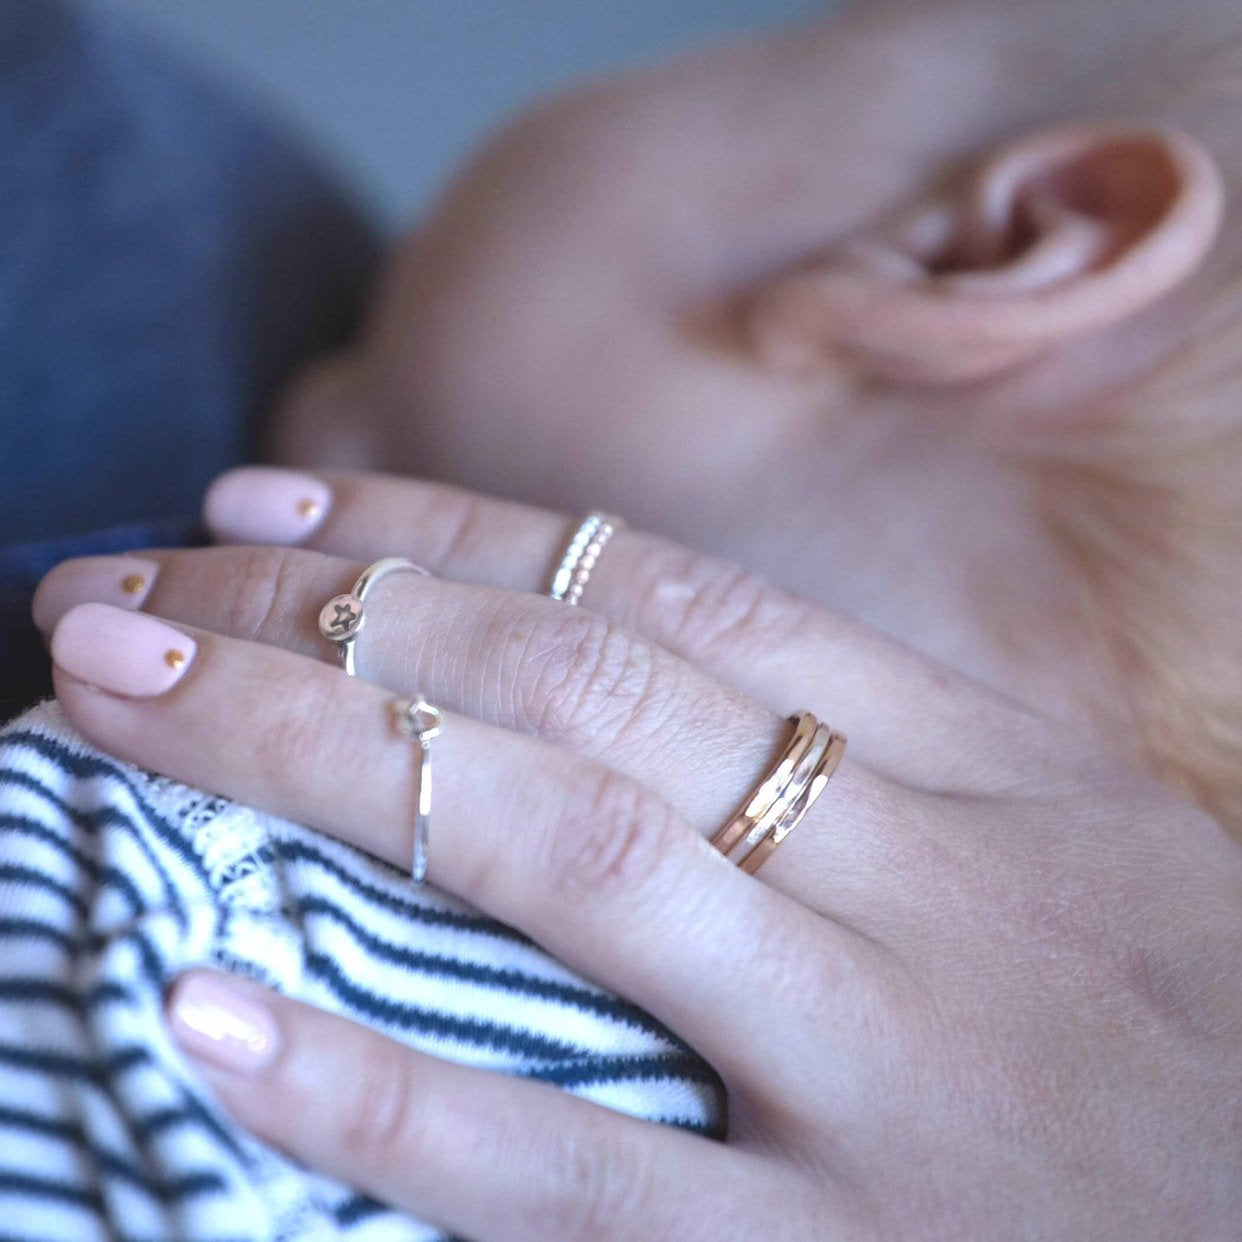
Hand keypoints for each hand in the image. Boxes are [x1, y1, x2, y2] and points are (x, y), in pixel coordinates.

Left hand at [37, 469, 1241, 1240]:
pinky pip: (570, 1172)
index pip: (668, 598)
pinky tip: (213, 1013)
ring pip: (553, 852)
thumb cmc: (1190, 1055)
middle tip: (133, 587)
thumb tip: (644, 685)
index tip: (283, 504)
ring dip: (311, 760)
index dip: (451, 532)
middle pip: (570, 688)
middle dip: (327, 618)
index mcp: (982, 768)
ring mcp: (882, 1068)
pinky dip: (380, 1086)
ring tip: (122, 701)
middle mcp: (923, 879)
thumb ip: (881, 770)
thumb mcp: (1067, 862)